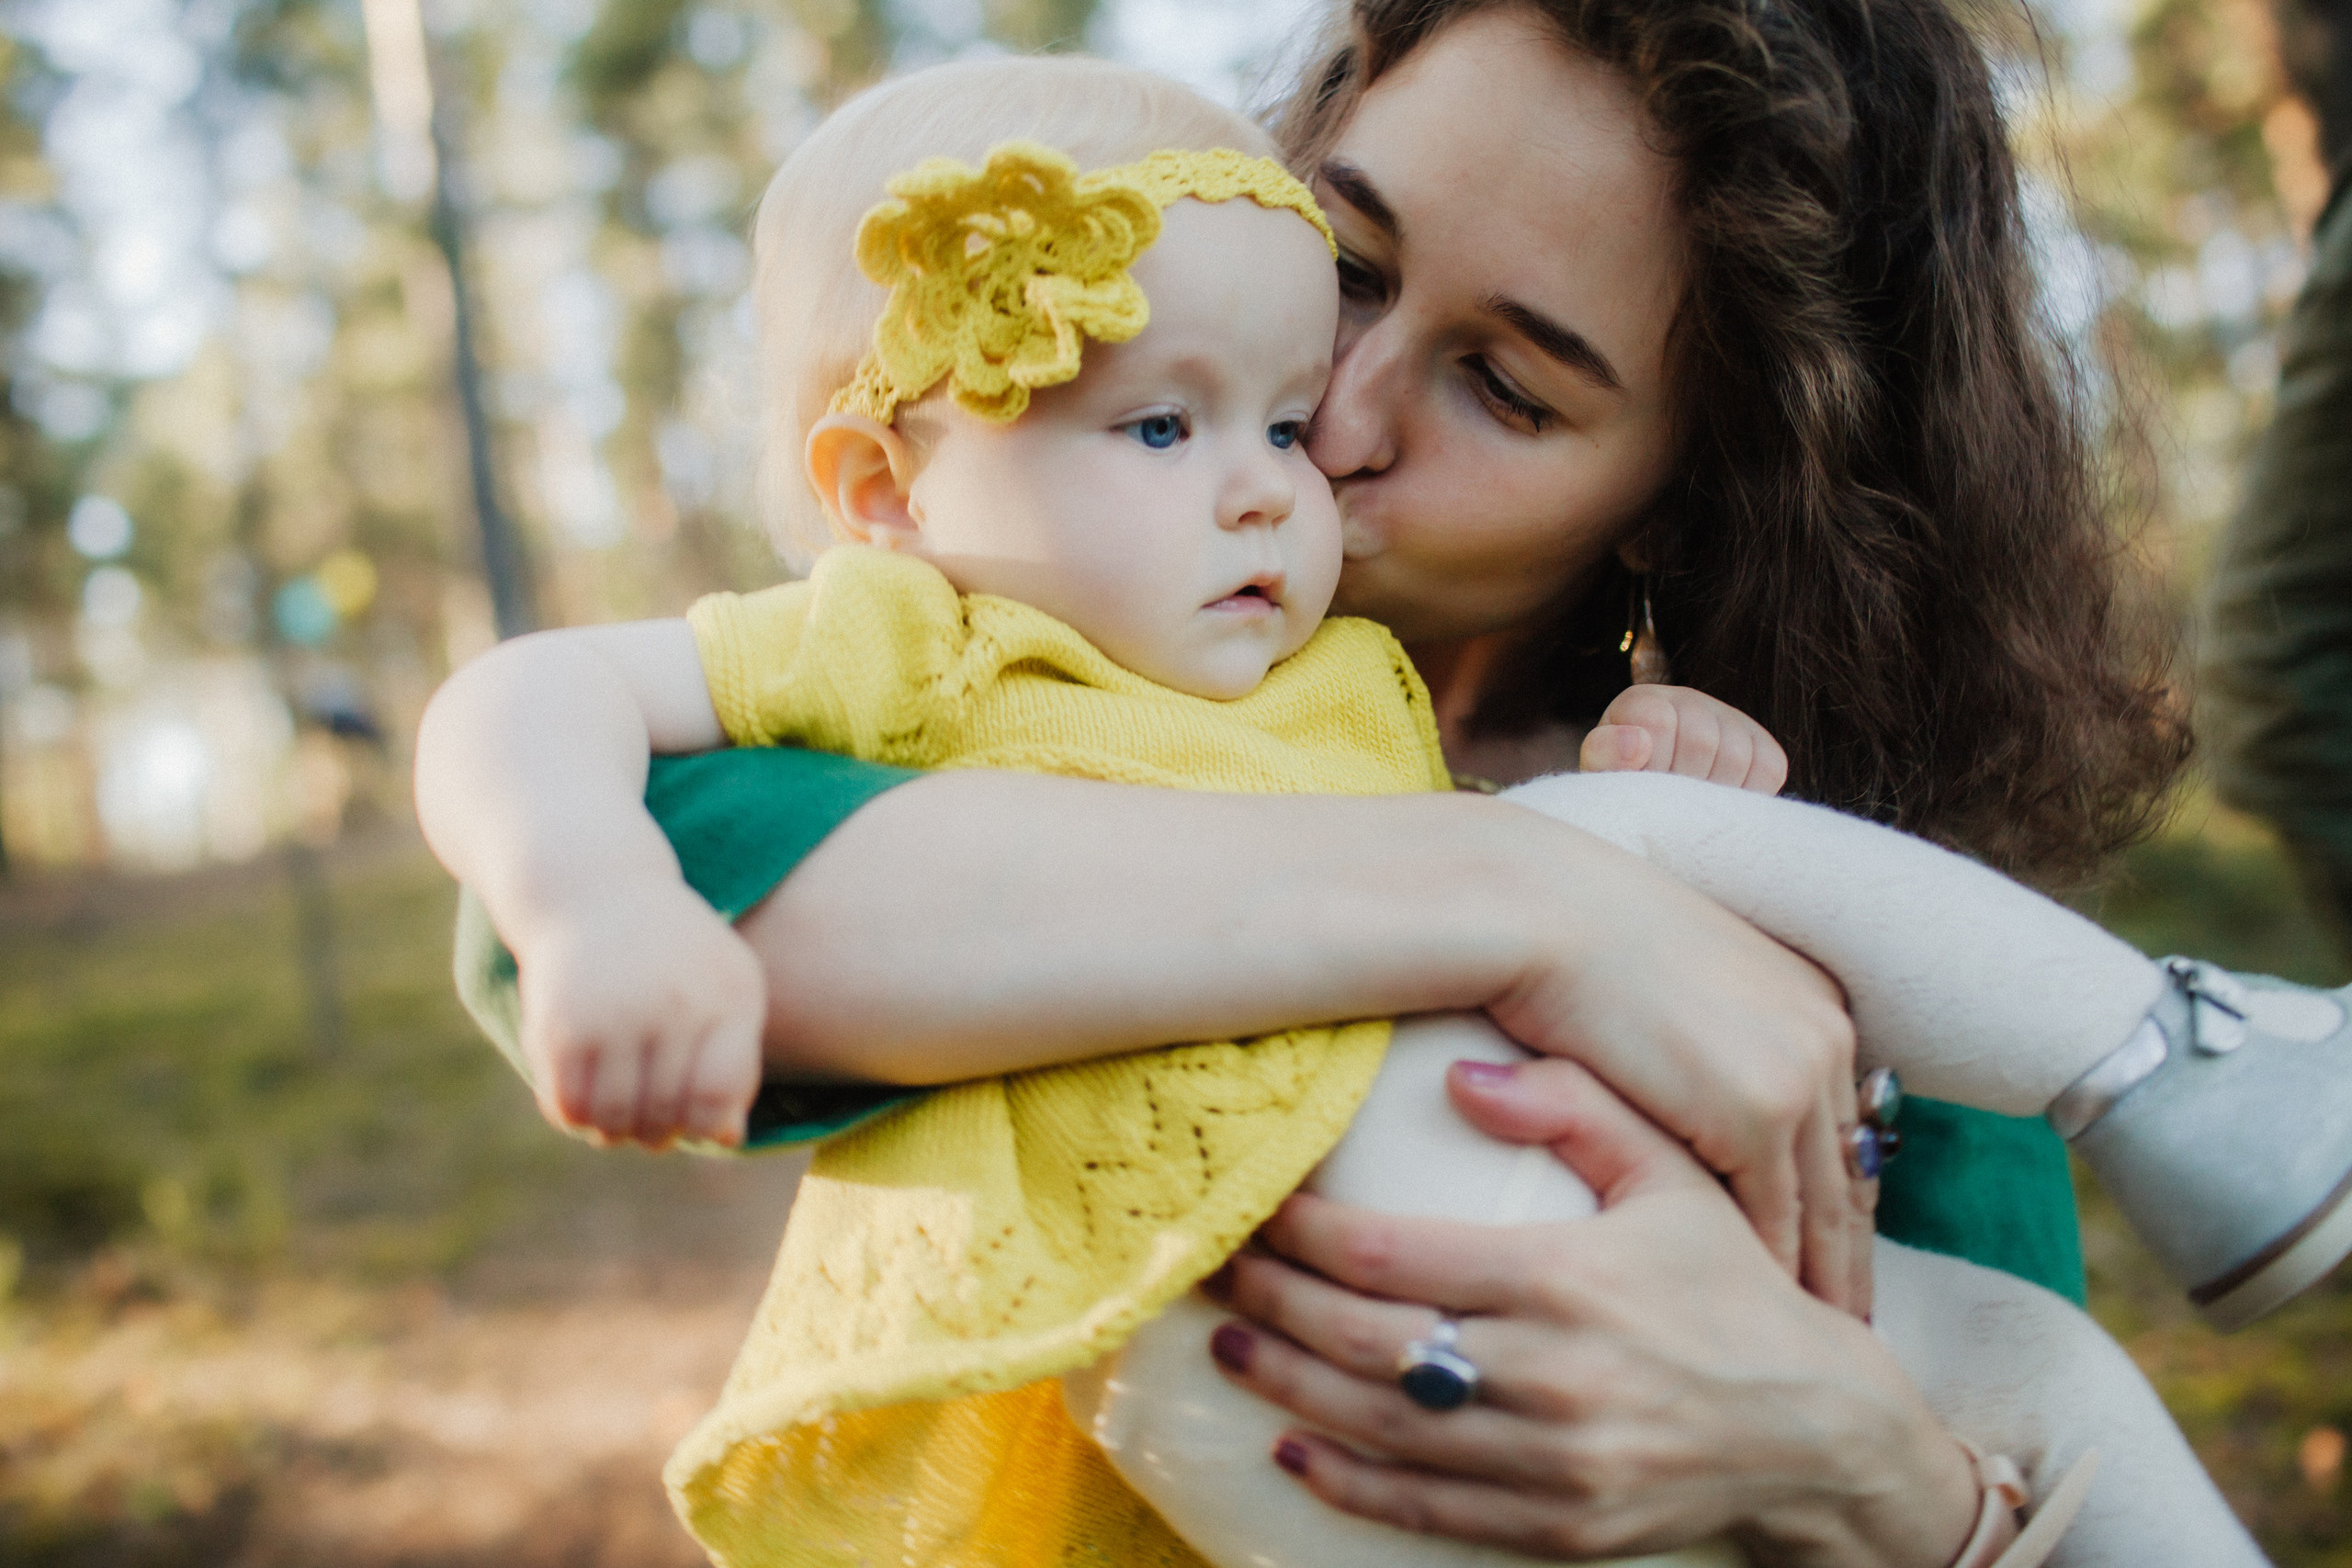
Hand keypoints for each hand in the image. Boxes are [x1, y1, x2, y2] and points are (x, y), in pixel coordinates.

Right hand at [514, 878, 765, 1147]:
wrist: (594, 888)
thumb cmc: (674, 952)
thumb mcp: (727, 984)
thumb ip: (735, 1062)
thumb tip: (726, 1139)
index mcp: (727, 996)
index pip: (720, 1096)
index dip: (709, 1124)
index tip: (698, 1118)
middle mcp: (674, 1005)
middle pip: (667, 1113)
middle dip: (659, 1133)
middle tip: (652, 1127)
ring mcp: (615, 1016)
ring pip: (615, 1119)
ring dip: (616, 1133)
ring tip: (621, 1120)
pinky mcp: (561, 1026)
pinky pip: (568, 1106)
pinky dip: (576, 1118)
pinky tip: (586, 1104)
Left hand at [1206, 1058, 1976, 1567]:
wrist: (1823, 1433)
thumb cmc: (1732, 1290)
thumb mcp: (1674, 1179)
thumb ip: (1576, 1110)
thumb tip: (1462, 1074)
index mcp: (1566, 1280)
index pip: (1392, 1257)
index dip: (1306, 1235)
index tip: (1261, 1204)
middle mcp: (1551, 1376)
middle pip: (1366, 1341)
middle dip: (1273, 1305)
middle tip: (1216, 1270)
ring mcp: (1552, 1463)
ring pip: (1381, 1429)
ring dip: (1290, 1388)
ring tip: (1229, 1346)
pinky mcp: (1558, 1527)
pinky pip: (1426, 1508)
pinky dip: (1349, 1483)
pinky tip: (1295, 1448)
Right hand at [1486, 827, 1868, 1312]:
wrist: (1530, 906)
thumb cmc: (1562, 931)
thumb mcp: (1659, 980)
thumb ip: (1693, 1033)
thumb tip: (1677, 1078)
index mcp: (1807, 997)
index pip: (1840, 1123)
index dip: (1837, 1195)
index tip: (1833, 1252)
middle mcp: (1824, 1034)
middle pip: (1849, 1173)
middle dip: (1848, 1251)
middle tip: (1846, 1324)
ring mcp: (1797, 1073)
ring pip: (1822, 1209)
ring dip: (1820, 1280)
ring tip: (1814, 1343)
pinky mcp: (1755, 1111)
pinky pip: (1773, 1218)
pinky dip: (1771, 1276)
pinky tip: (1762, 1323)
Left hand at [1580, 685, 1788, 793]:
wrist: (1653, 807)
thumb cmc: (1621, 792)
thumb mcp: (1600, 775)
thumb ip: (1604, 756)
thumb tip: (1637, 743)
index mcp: (1641, 702)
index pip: (1658, 719)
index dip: (1651, 764)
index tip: (1641, 787)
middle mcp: (1687, 700)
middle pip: (1701, 741)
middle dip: (1682, 784)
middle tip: (1668, 802)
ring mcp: (1729, 720)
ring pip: (1737, 757)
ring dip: (1713, 793)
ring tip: (1690, 805)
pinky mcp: (1762, 746)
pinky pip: (1769, 770)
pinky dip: (1747, 794)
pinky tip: (1719, 801)